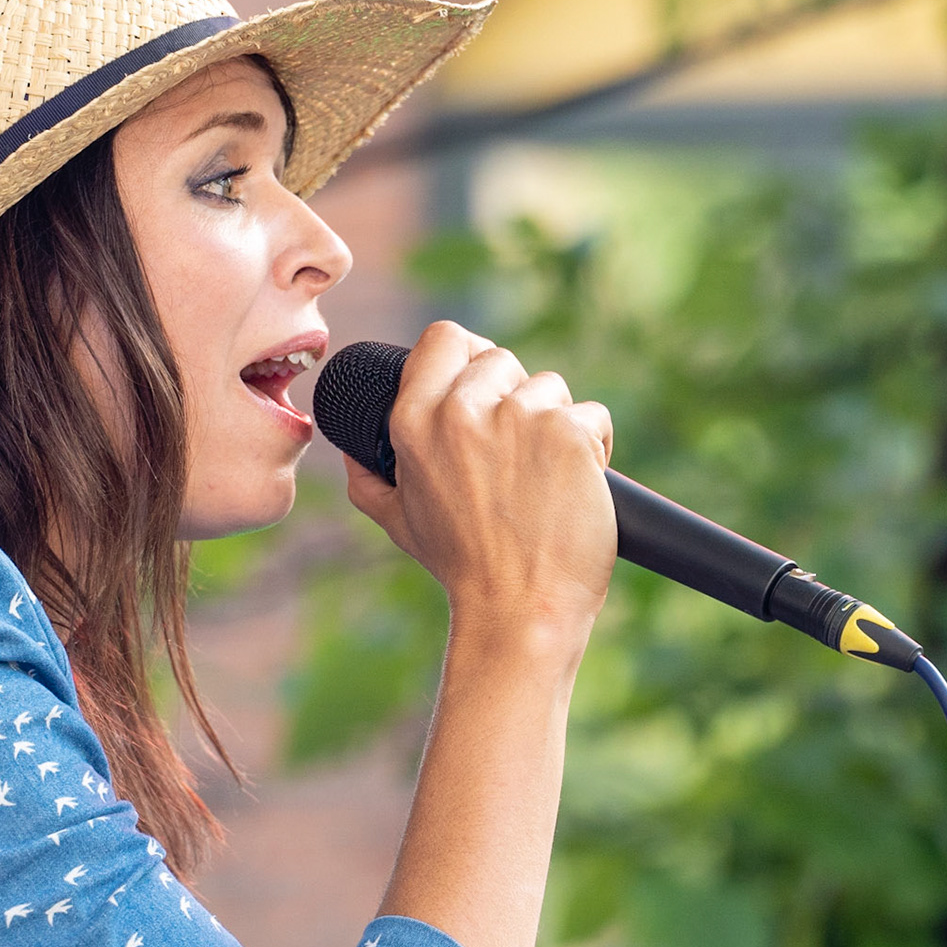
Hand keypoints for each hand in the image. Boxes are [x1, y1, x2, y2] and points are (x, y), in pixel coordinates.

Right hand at [343, 322, 615, 662]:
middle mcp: (462, 410)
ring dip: (555, 423)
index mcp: (413, 421)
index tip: (484, 383)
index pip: (443, 337)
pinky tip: (580, 484)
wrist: (518, 609)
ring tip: (546, 478)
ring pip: (550, 387)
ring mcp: (519, 417)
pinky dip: (593, 445)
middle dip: (515, 396)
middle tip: (518, 452)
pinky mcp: (568, 433)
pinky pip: (591, 415)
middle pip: (501, 359)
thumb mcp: (398, 520)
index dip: (468, 355)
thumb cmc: (462, 566)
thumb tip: (353, 450)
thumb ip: (369, 478)